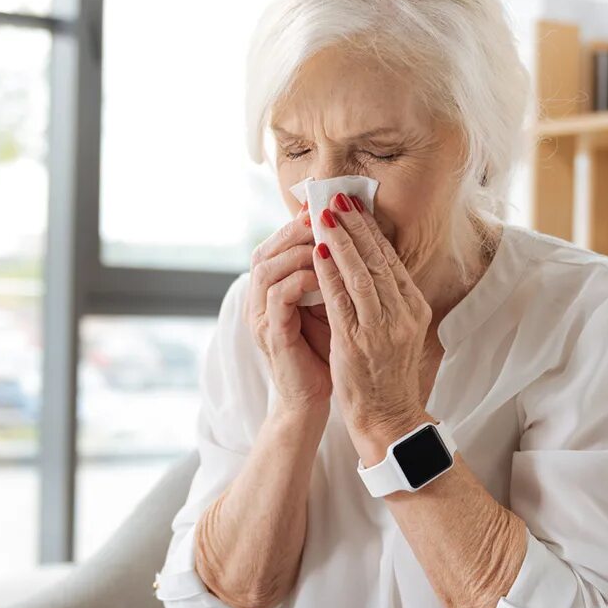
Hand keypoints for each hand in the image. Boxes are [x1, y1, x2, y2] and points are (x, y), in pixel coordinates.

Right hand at [247, 206, 332, 416]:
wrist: (314, 398)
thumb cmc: (324, 350)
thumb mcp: (327, 305)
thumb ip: (327, 275)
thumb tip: (349, 236)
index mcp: (270, 290)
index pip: (275, 245)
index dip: (296, 225)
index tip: (325, 209)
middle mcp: (258, 300)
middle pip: (265, 250)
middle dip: (295, 231)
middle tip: (324, 218)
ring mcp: (260, 317)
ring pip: (267, 268)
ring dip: (297, 252)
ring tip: (326, 243)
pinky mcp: (270, 334)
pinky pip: (278, 297)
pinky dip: (300, 281)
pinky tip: (324, 276)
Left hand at [310, 193, 432, 443]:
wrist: (388, 418)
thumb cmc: (386, 374)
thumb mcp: (396, 331)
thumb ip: (386, 300)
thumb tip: (369, 263)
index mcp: (414, 309)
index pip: (391, 259)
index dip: (371, 230)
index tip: (354, 206)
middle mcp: (403, 315)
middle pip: (378, 259)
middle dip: (355, 226)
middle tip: (336, 199)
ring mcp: (382, 329)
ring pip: (361, 274)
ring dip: (340, 242)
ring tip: (323, 217)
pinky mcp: (358, 343)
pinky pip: (341, 300)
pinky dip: (329, 273)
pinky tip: (318, 253)